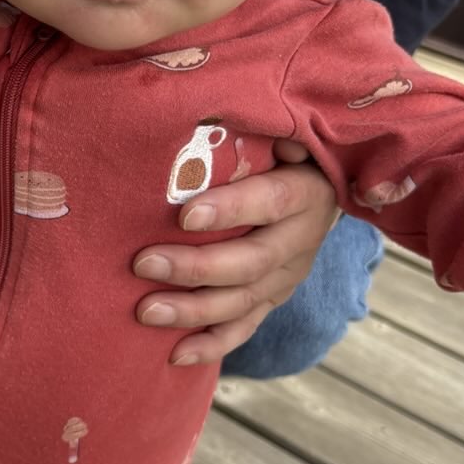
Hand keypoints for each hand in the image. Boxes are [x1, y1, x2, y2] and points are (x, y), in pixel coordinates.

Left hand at [133, 143, 335, 365]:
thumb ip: (260, 124)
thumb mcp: (281, 130)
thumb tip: (231, 108)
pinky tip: (175, 355)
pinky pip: (244, 328)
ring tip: (145, 312)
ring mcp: (286, 276)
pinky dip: (211, 345)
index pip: (271, 202)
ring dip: (193, 311)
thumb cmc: (280, 150)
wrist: (321, 187)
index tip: (184, 216)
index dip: (231, 211)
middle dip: (195, 268)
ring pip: (242, 301)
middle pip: (250, 261)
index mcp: (305, 192)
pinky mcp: (271, 300)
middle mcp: (300, 240)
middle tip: (143, 265)